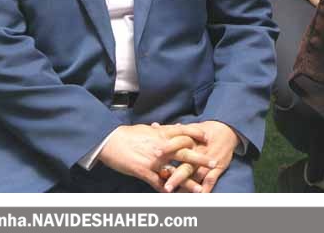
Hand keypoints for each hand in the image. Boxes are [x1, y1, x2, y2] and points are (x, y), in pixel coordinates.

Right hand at [97, 123, 213, 191]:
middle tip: (214, 163)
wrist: (110, 140)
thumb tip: (175, 127)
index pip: (184, 131)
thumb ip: (162, 130)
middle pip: (186, 152)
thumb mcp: (148, 129)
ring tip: (200, 189)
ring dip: (189, 181)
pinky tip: (174, 196)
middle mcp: (161, 146)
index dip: (197, 134)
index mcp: (162, 134)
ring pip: (175, 171)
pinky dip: (166, 190)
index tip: (207, 138)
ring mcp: (154, 160)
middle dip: (201, 158)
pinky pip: (158, 183)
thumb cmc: (128, 134)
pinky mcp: (144, 171)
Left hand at [157, 120, 238, 192]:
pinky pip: (211, 181)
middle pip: (187, 166)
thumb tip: (153, 126)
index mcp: (192, 141)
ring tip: (178, 196)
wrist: (227, 130)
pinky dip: (205, 189)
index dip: (168, 148)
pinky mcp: (217, 168)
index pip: (179, 143)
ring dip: (188, 186)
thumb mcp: (189, 127)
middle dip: (176, 176)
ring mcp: (208, 162)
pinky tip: (198, 196)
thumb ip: (171, 130)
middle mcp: (199, 153)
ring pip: (197, 176)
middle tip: (166, 186)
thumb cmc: (204, 130)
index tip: (155, 154)